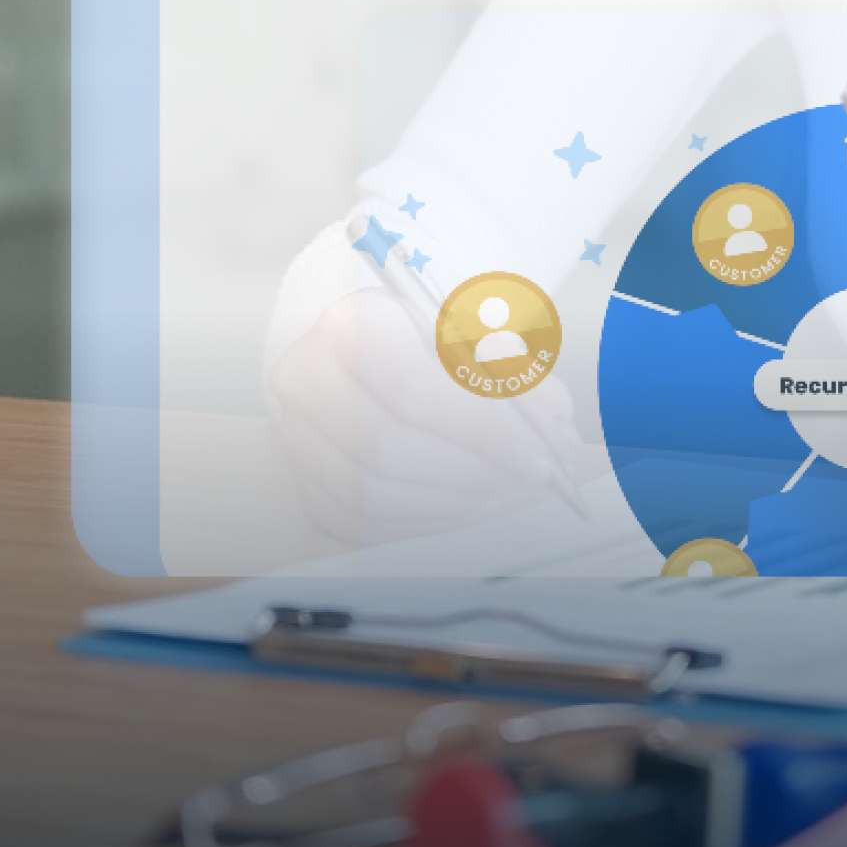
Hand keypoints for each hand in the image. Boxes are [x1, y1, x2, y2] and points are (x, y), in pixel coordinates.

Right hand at [267, 286, 588, 544]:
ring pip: (373, 494)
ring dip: (454, 504)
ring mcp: (295, 437)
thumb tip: (551, 436)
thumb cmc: (440, 347)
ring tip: (510, 494)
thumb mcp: (486, 340)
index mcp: (352, 322)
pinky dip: (428, 523)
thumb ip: (519, 379)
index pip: (408, 386)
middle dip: (470, 475)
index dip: (477, 430)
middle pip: (385, 447)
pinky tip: (469, 506)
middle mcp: (306, 376)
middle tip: (531, 485)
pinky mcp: (305, 486)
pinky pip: (365, 525)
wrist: (381, 363)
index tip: (537, 459)